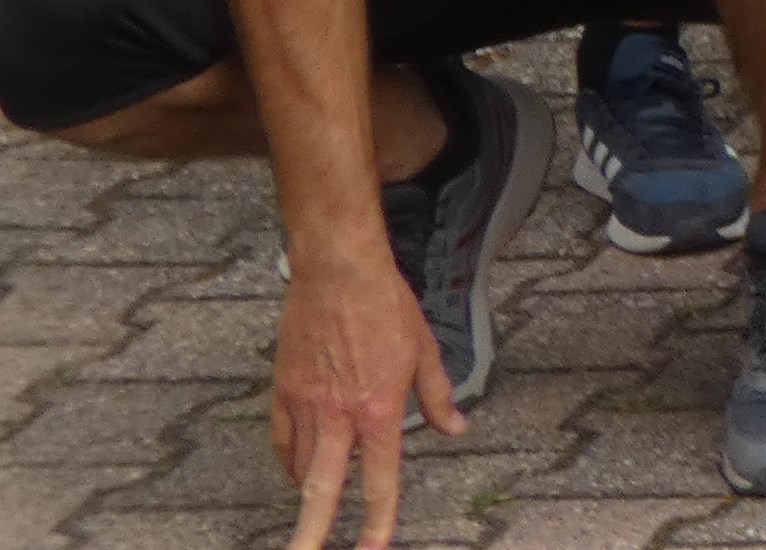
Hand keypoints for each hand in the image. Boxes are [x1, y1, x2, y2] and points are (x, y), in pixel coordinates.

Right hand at [270, 256, 455, 549]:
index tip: (374, 549)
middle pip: (322, 490)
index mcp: (379, 410)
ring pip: (300, 468)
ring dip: (308, 493)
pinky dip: (288, 461)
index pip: (380, 480)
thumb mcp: (425, 351)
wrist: (339, 272)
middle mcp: (339, 416)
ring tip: (313, 513)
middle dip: (313, 533)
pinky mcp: (282, 391)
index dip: (378, 520)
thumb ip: (439, 396)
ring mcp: (305, 406)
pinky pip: (280, 441)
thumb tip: (456, 428)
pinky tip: (295, 470)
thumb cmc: (386, 306)